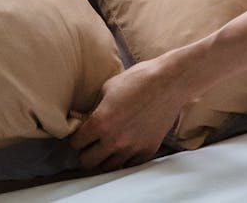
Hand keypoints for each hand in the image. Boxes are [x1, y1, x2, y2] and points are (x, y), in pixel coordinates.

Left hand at [69, 59, 185, 172]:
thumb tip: (78, 117)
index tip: (80, 133)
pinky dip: (124, 158)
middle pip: (88, 162)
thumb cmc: (139, 78)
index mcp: (101, 122)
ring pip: (107, 167)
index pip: (76, 144)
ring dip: (104, 157)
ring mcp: (132, 148)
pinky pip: (128, 165)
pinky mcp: (147, 151)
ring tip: (108, 145)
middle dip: (86, 152)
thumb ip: (93, 106)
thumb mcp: (108, 87)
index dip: (76, 137)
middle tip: (91, 142)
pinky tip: (125, 145)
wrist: (170, 81)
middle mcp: (114, 140)